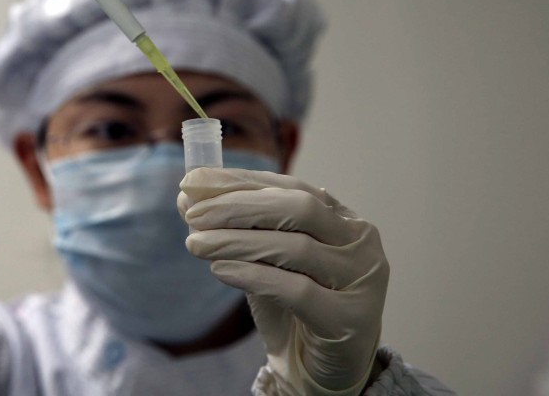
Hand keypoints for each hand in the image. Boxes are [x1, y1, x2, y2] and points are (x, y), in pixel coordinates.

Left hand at [179, 167, 387, 395]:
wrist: (321, 367)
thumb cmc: (293, 306)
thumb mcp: (263, 259)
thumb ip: (235, 227)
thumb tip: (187, 196)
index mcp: (341, 217)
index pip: (289, 186)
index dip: (240, 181)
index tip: (192, 182)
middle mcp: (359, 241)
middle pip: (298, 208)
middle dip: (239, 206)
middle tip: (193, 214)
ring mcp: (361, 279)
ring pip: (296, 248)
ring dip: (237, 242)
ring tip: (196, 244)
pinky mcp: (350, 319)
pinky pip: (297, 291)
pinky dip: (254, 276)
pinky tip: (220, 271)